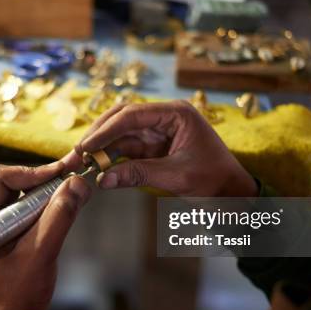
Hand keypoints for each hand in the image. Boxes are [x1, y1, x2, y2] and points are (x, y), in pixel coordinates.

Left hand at [0, 162, 90, 309]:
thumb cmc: (20, 292)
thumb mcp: (42, 252)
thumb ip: (59, 216)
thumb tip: (77, 184)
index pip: (2, 178)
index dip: (33, 172)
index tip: (62, 173)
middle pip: (14, 183)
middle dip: (44, 179)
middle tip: (72, 176)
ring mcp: (0, 227)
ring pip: (24, 195)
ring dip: (49, 191)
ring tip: (73, 190)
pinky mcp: (14, 235)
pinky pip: (31, 210)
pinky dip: (49, 205)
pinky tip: (66, 206)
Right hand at [65, 101, 256, 196]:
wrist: (233, 195)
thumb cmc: (216, 181)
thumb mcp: (177, 177)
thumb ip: (139, 174)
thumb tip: (103, 179)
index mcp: (176, 114)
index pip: (132, 114)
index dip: (105, 130)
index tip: (86, 147)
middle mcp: (165, 118)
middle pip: (122, 120)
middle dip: (98, 136)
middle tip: (77, 154)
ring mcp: (158, 132)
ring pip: (121, 134)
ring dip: (101, 147)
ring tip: (81, 162)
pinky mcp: (154, 147)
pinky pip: (127, 149)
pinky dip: (111, 158)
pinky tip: (97, 166)